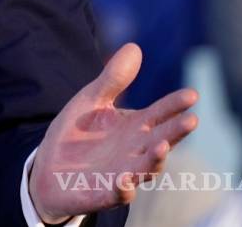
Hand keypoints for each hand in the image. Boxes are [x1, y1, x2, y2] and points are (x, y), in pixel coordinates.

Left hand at [29, 43, 198, 223]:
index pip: (160, 114)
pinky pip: (117, 195)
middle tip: (192, 120)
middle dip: (176, 132)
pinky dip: (123, 190)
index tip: (192, 94)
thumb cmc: (78, 133)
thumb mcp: (91, 100)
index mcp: (135, 127)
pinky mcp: (103, 194)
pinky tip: (124, 181)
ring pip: (145, 169)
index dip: (175, 105)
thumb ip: (113, 79)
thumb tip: (134, 46)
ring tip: (161, 146)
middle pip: (161, 141)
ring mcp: (123, 174)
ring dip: (155, 159)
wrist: (50, 169)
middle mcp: (136, 152)